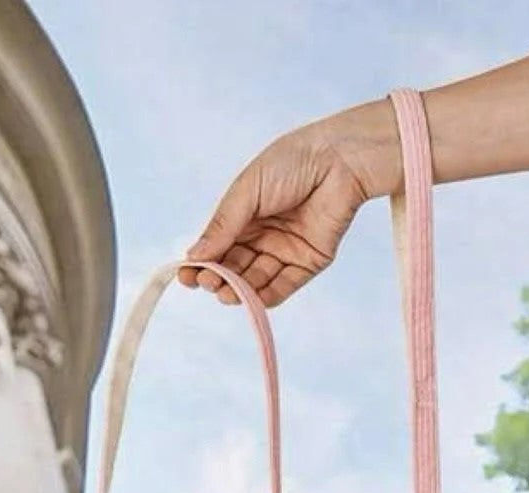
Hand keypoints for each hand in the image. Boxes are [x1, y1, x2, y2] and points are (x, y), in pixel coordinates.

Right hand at [179, 100, 400, 306]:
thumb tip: (193, 256)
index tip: (186, 276)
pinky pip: (282, 287)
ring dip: (237, 291)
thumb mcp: (247, 191)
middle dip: (218, 279)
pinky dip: (264, 297)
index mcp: (244, 217)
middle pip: (233, 269)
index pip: (216, 248)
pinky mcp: (308, 262)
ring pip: (254, 282)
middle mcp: (262, 237)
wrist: (343, 157)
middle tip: (207, 281)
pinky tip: (249, 299)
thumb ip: (222, 225)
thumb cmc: (294, 162)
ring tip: (225, 291)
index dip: (201, 264)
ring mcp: (284, 251)